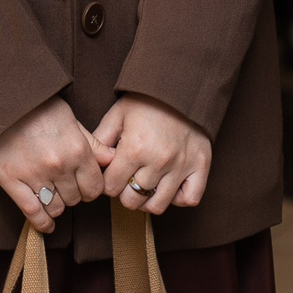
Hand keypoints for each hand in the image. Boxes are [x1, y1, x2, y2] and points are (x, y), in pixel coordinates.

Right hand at [0, 97, 110, 234]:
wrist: (2, 100)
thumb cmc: (40, 108)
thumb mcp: (72, 121)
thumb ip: (92, 144)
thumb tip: (113, 159)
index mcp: (77, 150)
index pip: (94, 188)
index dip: (90, 189)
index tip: (84, 186)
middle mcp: (58, 166)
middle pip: (75, 199)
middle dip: (73, 195)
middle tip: (66, 187)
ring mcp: (34, 175)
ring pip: (56, 208)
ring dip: (57, 205)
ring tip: (53, 196)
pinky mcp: (11, 181)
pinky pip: (32, 211)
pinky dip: (41, 222)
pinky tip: (46, 225)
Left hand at [93, 95, 211, 216]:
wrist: (181, 87)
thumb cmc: (146, 101)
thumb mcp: (117, 115)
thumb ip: (100, 140)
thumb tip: (91, 164)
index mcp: (134, 148)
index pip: (111, 187)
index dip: (107, 183)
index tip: (111, 175)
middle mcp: (158, 161)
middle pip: (132, 200)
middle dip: (124, 193)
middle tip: (126, 181)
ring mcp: (181, 166)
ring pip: (158, 206)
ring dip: (147, 200)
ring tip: (145, 185)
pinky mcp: (200, 166)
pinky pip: (189, 199)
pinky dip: (178, 198)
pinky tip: (168, 186)